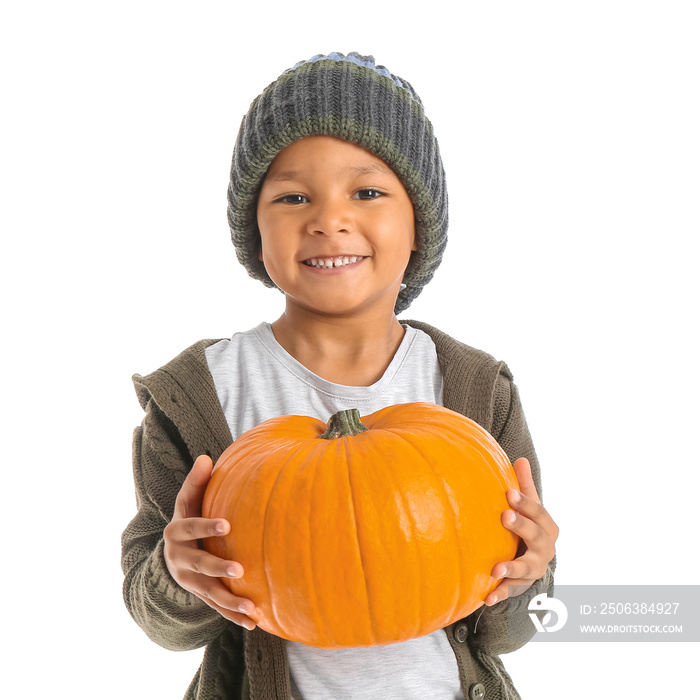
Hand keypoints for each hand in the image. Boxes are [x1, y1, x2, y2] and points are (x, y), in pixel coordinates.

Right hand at [163, 454, 256, 629]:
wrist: (171, 551)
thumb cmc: (187, 517)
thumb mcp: (187, 500)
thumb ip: (196, 482)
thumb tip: (206, 457)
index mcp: (176, 532)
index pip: (191, 527)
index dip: (207, 526)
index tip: (228, 524)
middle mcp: (180, 559)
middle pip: (198, 564)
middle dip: (218, 567)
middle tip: (240, 569)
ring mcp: (189, 580)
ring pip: (209, 592)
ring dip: (230, 600)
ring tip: (251, 607)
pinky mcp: (200, 594)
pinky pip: (216, 607)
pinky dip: (233, 615)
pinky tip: (254, 621)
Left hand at [484, 457, 558, 605]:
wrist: (534, 562)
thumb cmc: (528, 527)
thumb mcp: (529, 508)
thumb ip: (524, 486)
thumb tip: (520, 458)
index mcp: (548, 528)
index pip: (539, 512)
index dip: (525, 503)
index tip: (508, 493)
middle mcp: (545, 550)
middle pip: (536, 537)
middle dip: (521, 526)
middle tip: (504, 516)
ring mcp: (534, 569)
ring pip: (526, 568)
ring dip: (511, 568)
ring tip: (496, 568)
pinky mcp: (521, 585)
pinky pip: (511, 591)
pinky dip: (500, 594)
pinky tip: (487, 597)